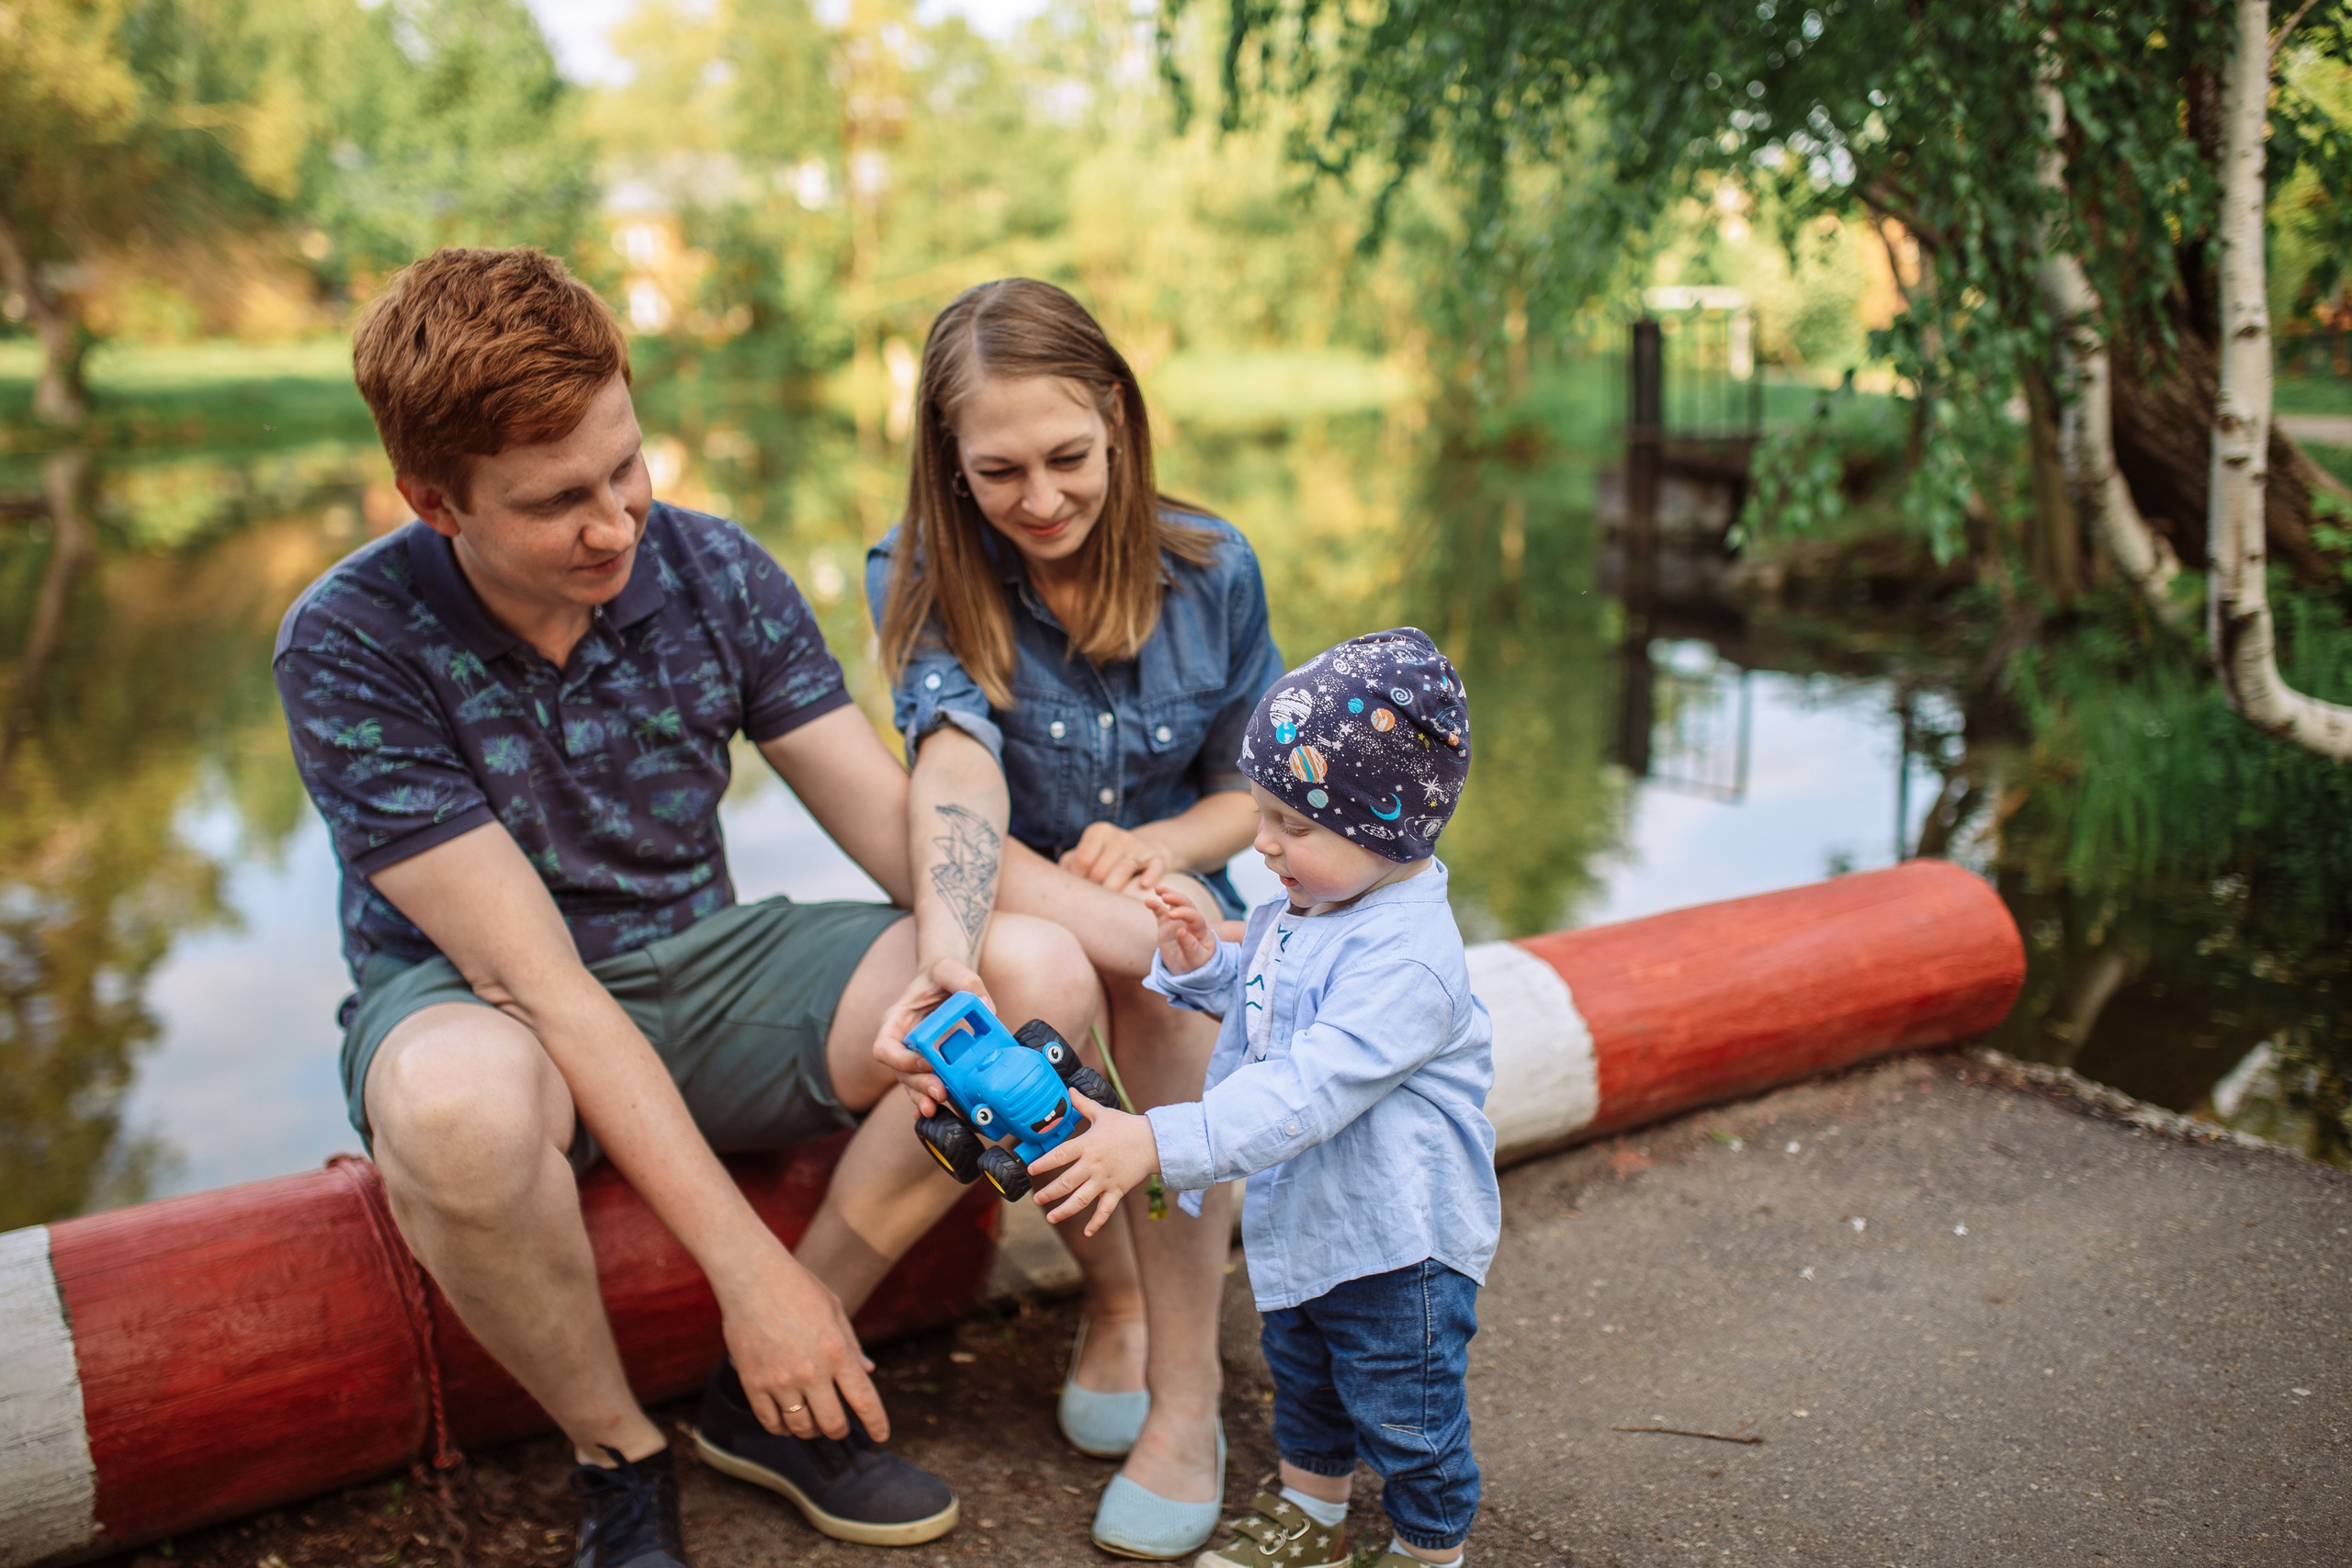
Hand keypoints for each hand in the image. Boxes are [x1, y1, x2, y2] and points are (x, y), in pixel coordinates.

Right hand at [712, 1238, 886, 1442]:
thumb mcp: (835, 1310)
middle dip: (840, 1430)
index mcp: (837, 1352)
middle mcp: (811, 1372)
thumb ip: (852, 1345)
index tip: (880, 1436)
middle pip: (833, 1423)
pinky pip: (770, 1421)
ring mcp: (780, 1380)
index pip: (865, 1401)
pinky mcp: (753, 1382)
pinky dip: (782, 1427)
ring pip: (801, 1427)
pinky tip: (787, 1421)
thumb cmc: (799, 1288)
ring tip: (812, 1421)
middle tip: (839, 1426)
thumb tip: (867, 1372)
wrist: (752, 1277)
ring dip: (811, 1430)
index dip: (876, 1424)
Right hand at [872, 956, 992, 1115]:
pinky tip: (938, 1113)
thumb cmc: (940, 975)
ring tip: (936, 1107)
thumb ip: (964, 980)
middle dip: (918, 1086)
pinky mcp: (932, 1064)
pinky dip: (932, 1100)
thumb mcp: (949, 968)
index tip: (923, 1061)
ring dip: (924, 1098)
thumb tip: (985, 1007)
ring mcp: (915, 1057)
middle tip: (938, 1092)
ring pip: (913, 1085)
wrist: (945, 982)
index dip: (900, 1060)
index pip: (884, 1048)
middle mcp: (901, 1043)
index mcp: (896, 1021)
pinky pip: (928, 1085)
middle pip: (900, 1073)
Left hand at [1026, 1091, 1163, 1236]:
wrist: (1154, 1141)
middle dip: (1048, 1193)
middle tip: (1036, 1200)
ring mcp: (1105, 1180)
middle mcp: (1093, 1165)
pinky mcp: (1117, 1190)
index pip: (1060, 1155)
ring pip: (1081, 1200)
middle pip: (1066, 1182)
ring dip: (1064, 1211)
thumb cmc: (1127, 1126)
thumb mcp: (1103, 1113)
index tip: (1031, 1170)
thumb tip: (1069, 1090)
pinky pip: (1105, 1210)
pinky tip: (1087, 1233)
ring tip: (1051, 1218)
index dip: (1043, 1163)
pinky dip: (1096, 1222)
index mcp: (1087, 1145)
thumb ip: (1083, 1104)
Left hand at [1059, 821, 1171, 895]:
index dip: (1079, 881)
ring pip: (1124, 869)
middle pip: (1100, 871)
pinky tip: (1144, 885)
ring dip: (1114, 888)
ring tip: (1110, 901)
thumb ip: (1069, 867)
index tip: (1080, 890)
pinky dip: (1149, 877)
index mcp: (1097, 831)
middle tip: (1094, 899)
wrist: (1139, 852)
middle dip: (1095, 889)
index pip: (1082, 861)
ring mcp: (1139, 847)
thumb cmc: (1103, 861)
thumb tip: (1057, 888)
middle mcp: (1119, 836)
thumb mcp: (1084, 858)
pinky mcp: (1157, 859)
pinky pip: (1154, 868)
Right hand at [1142, 881, 1218, 974]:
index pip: (1195, 917)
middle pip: (1187, 904)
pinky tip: (1147, 901)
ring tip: (1158, 889)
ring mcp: (1179, 922)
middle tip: (1165, 896)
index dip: (1184, 913)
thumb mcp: (1195, 959)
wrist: (1189, 969)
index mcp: (1202, 931)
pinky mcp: (1167, 925)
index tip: (1172, 915)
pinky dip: (1155, 905)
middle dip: (1177, 898)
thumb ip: (1190, 945)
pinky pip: (1161, 912)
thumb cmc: (1197, 965)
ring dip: (1169, 894)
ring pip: (1176, 904)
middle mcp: (1191, 922)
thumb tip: (1182, 930)